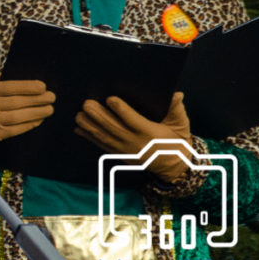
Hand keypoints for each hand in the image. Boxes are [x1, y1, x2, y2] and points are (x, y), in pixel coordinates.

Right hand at [0, 77, 54, 148]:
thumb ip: (0, 81)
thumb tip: (27, 80)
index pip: (9, 87)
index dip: (27, 87)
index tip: (43, 86)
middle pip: (16, 102)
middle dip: (37, 100)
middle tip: (51, 97)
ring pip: (18, 117)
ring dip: (37, 113)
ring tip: (49, 109)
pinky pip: (16, 129)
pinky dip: (29, 124)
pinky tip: (39, 119)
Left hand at [75, 92, 191, 182]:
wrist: (174, 166)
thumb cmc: (176, 140)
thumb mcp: (180, 125)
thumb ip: (176, 109)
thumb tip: (177, 94)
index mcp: (150, 133)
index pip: (134, 121)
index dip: (122, 110)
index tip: (110, 98)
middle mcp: (136, 143)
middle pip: (114, 128)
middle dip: (99, 116)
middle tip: (86, 103)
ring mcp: (126, 150)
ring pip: (105, 138)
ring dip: (90, 126)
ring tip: (78, 115)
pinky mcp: (120, 155)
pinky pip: (102, 146)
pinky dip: (90, 138)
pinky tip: (78, 129)